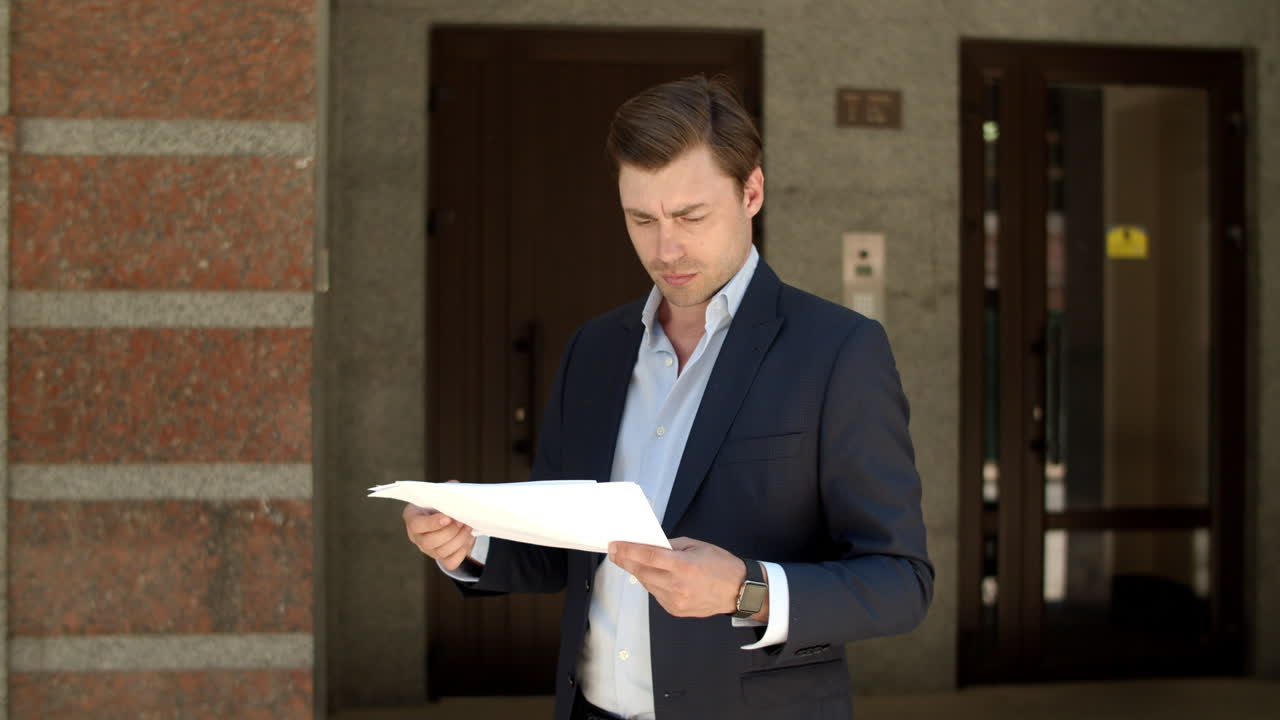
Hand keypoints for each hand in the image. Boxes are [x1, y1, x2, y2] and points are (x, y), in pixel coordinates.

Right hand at [403, 483, 476, 570]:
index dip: (432, 523)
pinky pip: (450, 562)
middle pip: (428, 541)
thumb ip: (447, 489)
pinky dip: (461, 552)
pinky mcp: (441, 559)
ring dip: (458, 539)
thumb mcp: (444, 492)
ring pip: (441, 552)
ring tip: (467, 527)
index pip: (416, 524)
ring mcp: (428, 550)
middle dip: (449, 532)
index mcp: (412, 517)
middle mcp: (417, 536)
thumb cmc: (445, 503)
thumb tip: (456, 491)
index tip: (447, 517)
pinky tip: (466, 539)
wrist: (453, 517)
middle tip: (460, 521)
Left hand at [609, 537, 766, 620]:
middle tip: (615, 552)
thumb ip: (672, 546)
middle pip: (642, 572)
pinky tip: (655, 575)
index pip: (648, 556)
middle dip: (626, 561)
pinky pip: (656, 594)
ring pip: (647, 584)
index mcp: (684, 566)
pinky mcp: (675, 610)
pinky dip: (653, 583)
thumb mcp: (697, 546)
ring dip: (639, 572)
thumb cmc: (721, 565)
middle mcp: (677, 586)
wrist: (740, 591)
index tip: (614, 546)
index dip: (628, 551)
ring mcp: (675, 601)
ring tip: (633, 561)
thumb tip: (651, 545)